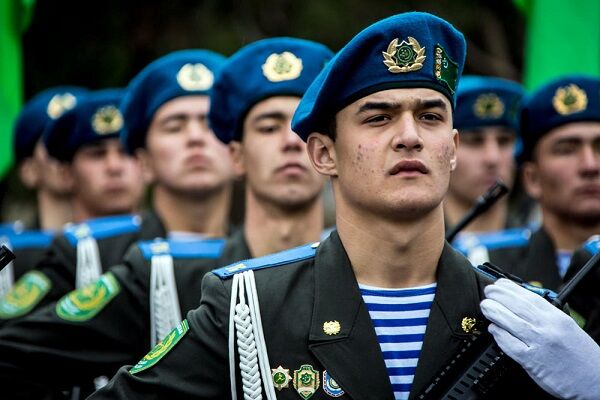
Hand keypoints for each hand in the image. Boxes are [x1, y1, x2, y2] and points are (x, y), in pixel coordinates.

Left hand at [480, 278, 599, 399]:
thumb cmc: (581, 356)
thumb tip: (522, 303)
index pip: (529, 296)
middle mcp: (547, 328)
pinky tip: (493, 329)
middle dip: (498, 296)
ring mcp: (538, 343)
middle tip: (488, 292)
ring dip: (493, 311)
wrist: (594, 382)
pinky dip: (498, 334)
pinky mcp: (530, 360)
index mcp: (557, 318)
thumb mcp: (567, 328)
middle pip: (516, 305)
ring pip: (508, 321)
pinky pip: (508, 344)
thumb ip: (547, 316)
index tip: (499, 284)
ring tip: (485, 306)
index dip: (510, 288)